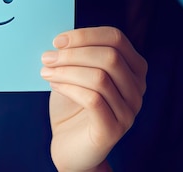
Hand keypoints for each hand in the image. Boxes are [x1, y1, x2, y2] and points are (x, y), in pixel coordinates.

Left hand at [40, 27, 146, 171]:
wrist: (70, 146)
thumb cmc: (72, 106)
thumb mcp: (74, 74)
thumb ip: (75, 55)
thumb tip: (60, 38)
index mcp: (132, 69)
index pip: (116, 38)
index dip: (85, 35)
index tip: (57, 40)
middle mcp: (137, 89)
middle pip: (110, 57)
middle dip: (73, 53)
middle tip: (47, 57)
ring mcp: (129, 111)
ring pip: (100, 78)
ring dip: (67, 70)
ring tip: (46, 71)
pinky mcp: (113, 129)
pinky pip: (93, 99)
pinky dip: (69, 88)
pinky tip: (54, 85)